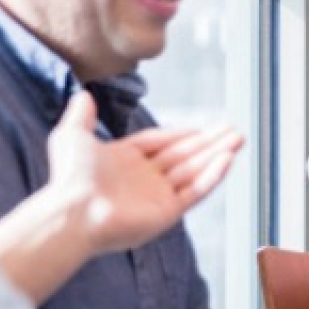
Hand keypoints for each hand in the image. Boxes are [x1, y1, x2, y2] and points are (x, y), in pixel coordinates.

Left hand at [42, 92, 244, 255]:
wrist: (73, 211)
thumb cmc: (70, 177)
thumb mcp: (72, 136)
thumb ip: (81, 116)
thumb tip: (83, 95)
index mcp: (125, 161)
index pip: (162, 143)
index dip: (183, 134)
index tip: (204, 127)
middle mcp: (144, 180)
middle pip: (185, 156)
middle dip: (210, 142)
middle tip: (234, 130)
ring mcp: (157, 197)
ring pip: (195, 171)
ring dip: (218, 154)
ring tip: (239, 139)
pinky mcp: (167, 212)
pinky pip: (195, 191)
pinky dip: (213, 176)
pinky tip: (228, 159)